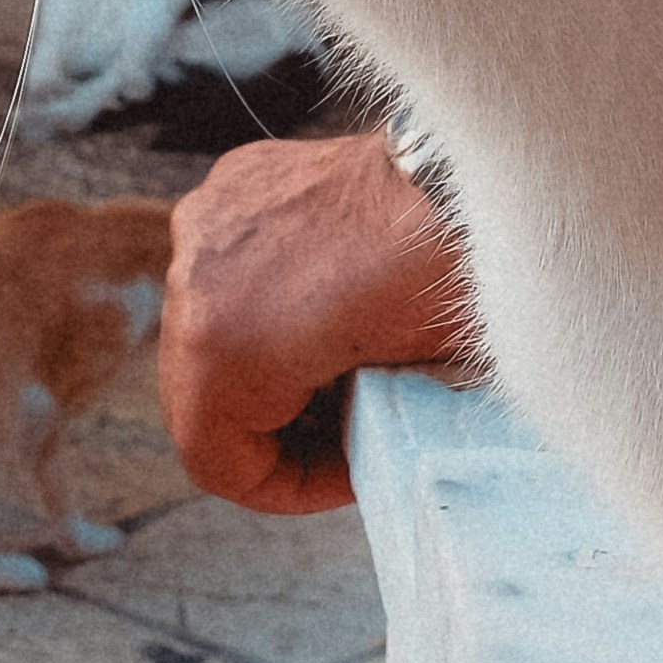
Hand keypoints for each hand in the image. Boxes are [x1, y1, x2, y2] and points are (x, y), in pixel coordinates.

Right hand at [162, 124, 478, 513]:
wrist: (471, 174)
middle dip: (272, 428)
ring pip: (206, 332)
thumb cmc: (449, 283)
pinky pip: (228, 271)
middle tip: (346, 431)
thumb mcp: (405, 395)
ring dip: (265, 364)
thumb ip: (346, 440)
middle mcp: (191, 280)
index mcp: (221, 348)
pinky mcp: (234, 184)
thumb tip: (349, 460)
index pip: (213, 459)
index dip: (282, 488)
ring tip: (342, 366)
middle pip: (200, 397)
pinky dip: (268, 302)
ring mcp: (207, 222)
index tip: (347, 473)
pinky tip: (329, 302)